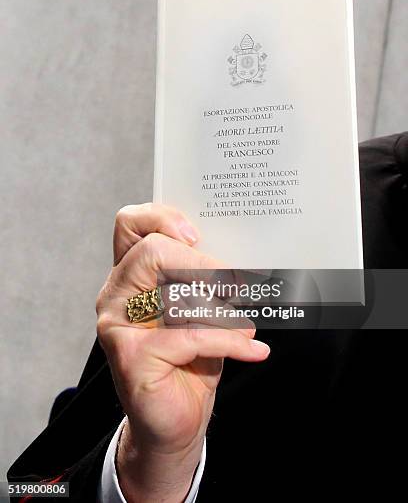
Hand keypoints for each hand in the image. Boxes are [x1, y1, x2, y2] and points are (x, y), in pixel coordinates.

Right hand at [96, 203, 269, 501]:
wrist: (176, 419)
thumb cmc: (190, 358)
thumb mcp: (200, 309)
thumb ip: (204, 279)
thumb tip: (241, 260)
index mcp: (131, 273)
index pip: (131, 224)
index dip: (162, 218)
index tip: (197, 236)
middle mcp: (117, 294)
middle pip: (152, 251)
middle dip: (202, 264)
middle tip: (237, 284)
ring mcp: (118, 325)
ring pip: (174, 294)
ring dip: (222, 311)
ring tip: (246, 324)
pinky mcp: (131, 357)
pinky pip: (188, 336)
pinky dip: (228, 341)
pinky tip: (252, 349)